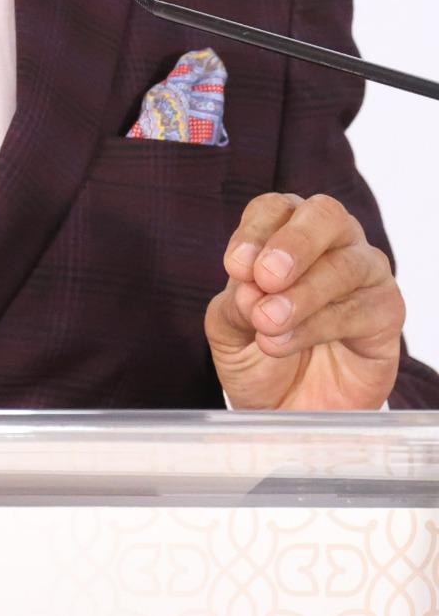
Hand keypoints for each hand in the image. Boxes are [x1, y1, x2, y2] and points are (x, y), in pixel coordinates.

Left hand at [205, 192, 403, 409]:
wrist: (287, 407)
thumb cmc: (258, 353)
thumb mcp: (228, 330)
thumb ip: (235, 306)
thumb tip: (251, 293)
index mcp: (284, 229)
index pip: (274, 209)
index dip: (254, 232)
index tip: (235, 266)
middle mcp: (331, 240)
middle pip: (323, 215)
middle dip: (293, 245)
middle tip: (266, 278)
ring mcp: (364, 273)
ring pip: (344, 265)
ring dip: (302, 294)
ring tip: (268, 323)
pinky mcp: (386, 312)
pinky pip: (362, 309)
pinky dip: (320, 325)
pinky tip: (287, 342)